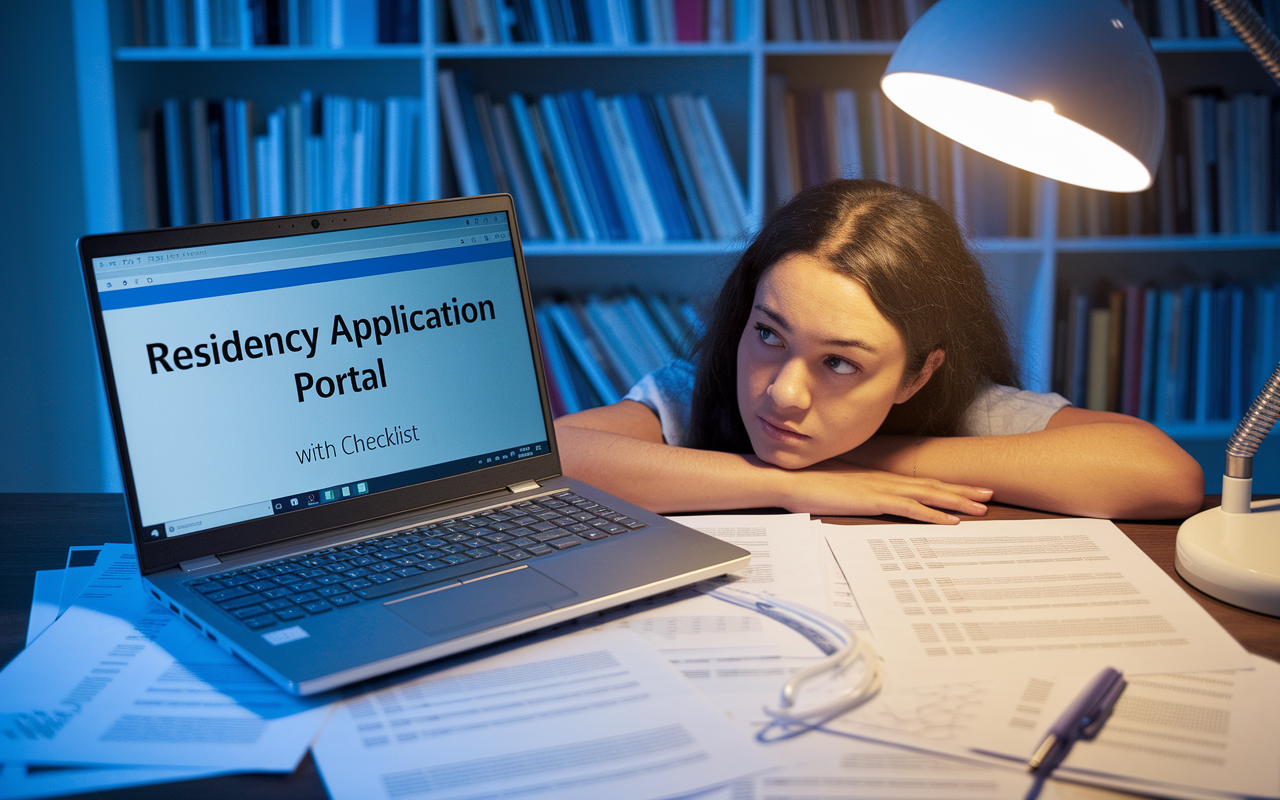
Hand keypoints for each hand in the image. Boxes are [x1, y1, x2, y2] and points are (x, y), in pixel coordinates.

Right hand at [767, 457, 993, 523]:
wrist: (790, 480)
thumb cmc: (808, 486)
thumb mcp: (838, 491)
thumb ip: (854, 495)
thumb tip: (861, 502)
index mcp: (878, 478)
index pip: (919, 482)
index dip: (945, 485)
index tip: (966, 489)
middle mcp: (884, 480)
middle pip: (931, 485)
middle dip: (962, 490)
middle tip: (989, 494)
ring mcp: (880, 488)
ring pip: (928, 495)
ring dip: (956, 501)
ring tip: (980, 508)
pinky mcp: (872, 500)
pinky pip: (910, 508)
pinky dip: (933, 514)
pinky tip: (950, 520)